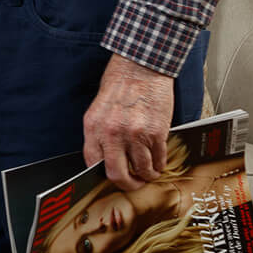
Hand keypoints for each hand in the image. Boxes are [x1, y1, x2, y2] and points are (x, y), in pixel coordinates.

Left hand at [83, 54, 174, 189]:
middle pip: (117, 175)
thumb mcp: (99, 109)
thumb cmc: (120, 85)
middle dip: (127, 185)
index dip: (103, 175)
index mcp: (93, 127)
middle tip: (134, 184)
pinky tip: (159, 163)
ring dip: (148, 176)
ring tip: (150, 173)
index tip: (113, 177)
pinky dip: (160, 165)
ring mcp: (135, 134)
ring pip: (142, 170)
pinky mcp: (156, 132)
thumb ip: (100, 133)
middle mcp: (112, 133)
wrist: (141, 67)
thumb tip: (105, 158)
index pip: (92, 163)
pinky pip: (159, 159)